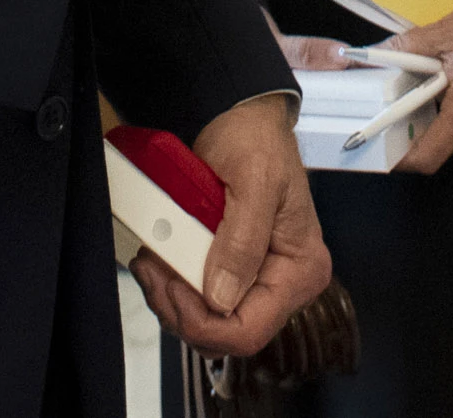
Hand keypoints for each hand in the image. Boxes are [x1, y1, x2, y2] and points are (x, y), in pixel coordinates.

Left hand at [132, 96, 331, 356]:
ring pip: (208, 323)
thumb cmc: (256, 140)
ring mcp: (259, 281)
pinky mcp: (236, 273)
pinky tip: (160, 261)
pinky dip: (174, 287)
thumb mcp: (253, 181)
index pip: (250, 330)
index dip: (202, 323)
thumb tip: (220, 297)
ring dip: (171, 300)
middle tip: (151, 269)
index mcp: (300, 269)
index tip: (169, 286)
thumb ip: (240, 242)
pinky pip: (202, 301)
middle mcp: (285, 284)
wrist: (242, 119)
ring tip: (152, 261)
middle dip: (180, 311)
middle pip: (226, 333)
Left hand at [382, 0, 452, 175]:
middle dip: (421, 135)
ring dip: (442, 122)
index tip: (387, 149)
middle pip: (444, 147)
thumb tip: (370, 54)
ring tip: (430, 94)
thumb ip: (405, 48)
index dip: (404, 160)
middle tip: (403, 113)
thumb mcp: (444, 31)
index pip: (431, 155)